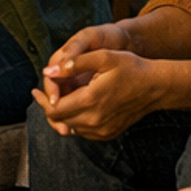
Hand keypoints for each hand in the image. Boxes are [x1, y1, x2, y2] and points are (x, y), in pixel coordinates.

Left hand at [31, 27, 162, 139]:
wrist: (156, 86)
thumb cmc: (131, 67)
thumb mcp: (103, 57)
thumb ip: (73, 63)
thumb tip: (48, 71)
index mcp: (90, 100)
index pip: (54, 109)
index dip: (41, 100)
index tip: (35, 90)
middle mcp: (94, 120)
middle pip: (59, 120)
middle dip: (49, 106)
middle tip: (44, 93)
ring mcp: (102, 130)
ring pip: (70, 127)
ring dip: (61, 114)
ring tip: (59, 97)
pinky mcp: (108, 133)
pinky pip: (83, 132)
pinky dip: (74, 121)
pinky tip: (75, 106)